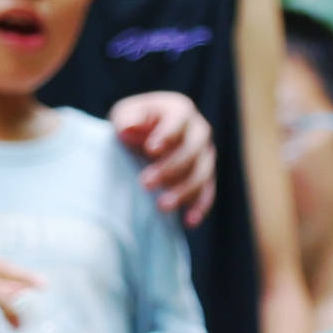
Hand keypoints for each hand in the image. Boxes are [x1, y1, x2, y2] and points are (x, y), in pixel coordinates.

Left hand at [112, 93, 217, 224]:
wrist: (143, 141)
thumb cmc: (132, 125)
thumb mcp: (125, 116)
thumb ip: (126, 119)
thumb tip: (127, 129)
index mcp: (180, 110)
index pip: (178, 122)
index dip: (167, 135)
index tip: (151, 149)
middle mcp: (199, 131)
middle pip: (192, 150)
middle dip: (170, 168)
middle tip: (145, 183)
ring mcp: (206, 155)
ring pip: (202, 174)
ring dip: (184, 191)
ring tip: (161, 206)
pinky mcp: (206, 177)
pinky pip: (208, 193)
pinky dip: (200, 207)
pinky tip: (188, 222)